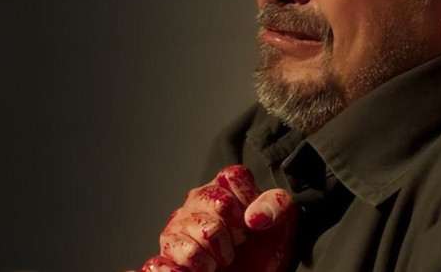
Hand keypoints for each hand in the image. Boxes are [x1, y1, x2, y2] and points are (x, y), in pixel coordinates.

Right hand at [133, 165, 295, 271]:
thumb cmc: (266, 248)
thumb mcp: (283, 223)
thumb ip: (277, 205)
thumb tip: (254, 217)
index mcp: (223, 187)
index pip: (232, 177)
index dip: (247, 200)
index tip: (253, 221)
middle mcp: (195, 203)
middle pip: (215, 205)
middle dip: (233, 231)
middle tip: (237, 244)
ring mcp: (176, 230)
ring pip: (189, 236)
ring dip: (211, 258)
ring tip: (218, 263)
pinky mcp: (164, 260)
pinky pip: (157, 264)